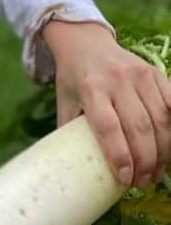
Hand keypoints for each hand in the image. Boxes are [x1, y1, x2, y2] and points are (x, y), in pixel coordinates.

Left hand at [44, 20, 170, 187]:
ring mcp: (140, 75)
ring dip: (163, 150)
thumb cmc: (73, 80)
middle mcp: (118, 80)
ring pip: (161, 118)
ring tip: (156, 171)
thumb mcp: (64, 103)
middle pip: (139, 127)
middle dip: (144, 160)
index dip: (119, 155)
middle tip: (143, 181)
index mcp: (90, 88)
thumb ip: (69, 132)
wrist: (86, 43)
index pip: (108, 127)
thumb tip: (75, 169)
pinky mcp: (156, 72)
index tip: (125, 179)